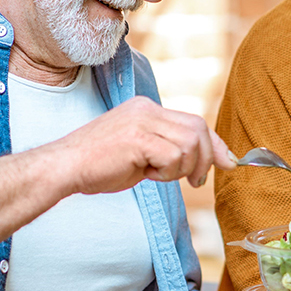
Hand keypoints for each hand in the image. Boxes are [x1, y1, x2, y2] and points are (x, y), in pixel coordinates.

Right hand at [46, 96, 234, 193]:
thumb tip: (207, 163)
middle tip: (195, 182)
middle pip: (198, 129)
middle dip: (205, 159)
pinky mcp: (137, 137)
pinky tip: (146, 174)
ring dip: (181, 168)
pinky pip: (173, 156)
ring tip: (157, 175)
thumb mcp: (142, 154)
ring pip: (189, 144)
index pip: (194, 122)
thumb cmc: (98, 166)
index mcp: (147, 109)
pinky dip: (166, 172)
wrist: (63, 168)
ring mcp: (142, 120)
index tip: (228, 162)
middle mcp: (146, 108)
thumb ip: (170, 152)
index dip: (214, 144)